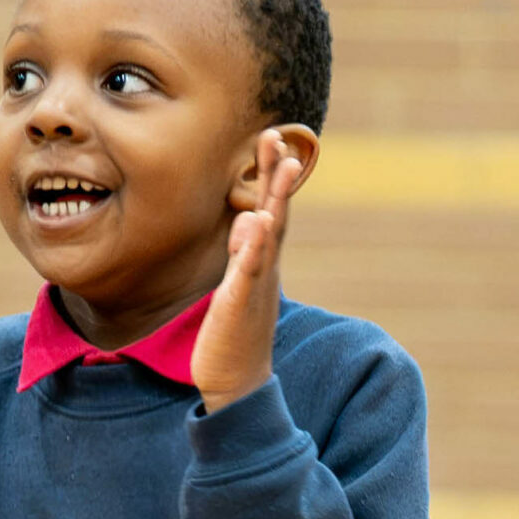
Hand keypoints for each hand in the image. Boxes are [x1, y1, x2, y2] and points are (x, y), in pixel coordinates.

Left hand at [191, 129, 304, 411]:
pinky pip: (250, 270)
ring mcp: (256, 284)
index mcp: (261, 262)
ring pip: (270, 235)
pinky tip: (262, 220)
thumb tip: (250, 219)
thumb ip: (244, 252)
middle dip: (277, 175)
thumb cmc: (235, 334)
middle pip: (276, 212)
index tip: (272, 139)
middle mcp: (265, 268)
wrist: (237, 382)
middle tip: (278, 136)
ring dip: (278, 198)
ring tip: (283, 163)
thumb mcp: (237, 285)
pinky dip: (256, 244)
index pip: (270, 210)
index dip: (271, 176)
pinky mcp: (241, 304)